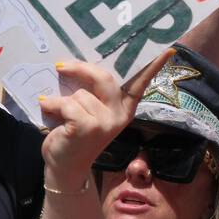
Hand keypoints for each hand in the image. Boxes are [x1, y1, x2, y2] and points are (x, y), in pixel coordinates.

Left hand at [38, 50, 172, 190]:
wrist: (65, 167)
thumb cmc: (75, 135)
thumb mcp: (90, 111)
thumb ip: (92, 93)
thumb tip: (73, 65)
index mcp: (125, 108)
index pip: (141, 84)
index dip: (153, 66)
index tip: (169, 50)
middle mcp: (120, 114)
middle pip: (104, 78)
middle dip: (80, 69)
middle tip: (61, 66)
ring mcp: (105, 122)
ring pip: (79, 93)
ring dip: (61, 100)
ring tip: (57, 113)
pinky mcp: (88, 126)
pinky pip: (67, 104)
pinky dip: (52, 106)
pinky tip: (49, 111)